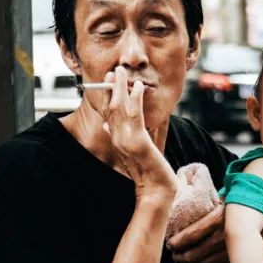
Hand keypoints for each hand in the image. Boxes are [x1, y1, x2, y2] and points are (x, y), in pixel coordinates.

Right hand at [101, 67, 175, 196]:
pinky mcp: (138, 142)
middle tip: (113, 71)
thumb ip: (123, 138)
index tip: (109, 82)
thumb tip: (107, 125)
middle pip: (111, 108)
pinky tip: (138, 87)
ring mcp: (126, 140)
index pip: (108, 113)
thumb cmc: (149, 173)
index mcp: (116, 140)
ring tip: (121, 72)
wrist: (156, 190)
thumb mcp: (133, 152)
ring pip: (119, 108)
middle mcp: (117, 139)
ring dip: (119, 88)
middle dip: (110, 87)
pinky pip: (135, 116)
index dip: (107, 96)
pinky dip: (135, 99)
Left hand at [166, 202, 232, 262]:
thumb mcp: (228, 199)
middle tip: (175, 256)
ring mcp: (230, 254)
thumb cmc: (248, 209)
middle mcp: (223, 238)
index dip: (176, 243)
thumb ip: (210, 203)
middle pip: (192, 255)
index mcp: (219, 219)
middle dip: (179, 258)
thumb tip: (188, 198)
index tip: (170, 244)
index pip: (190, 235)